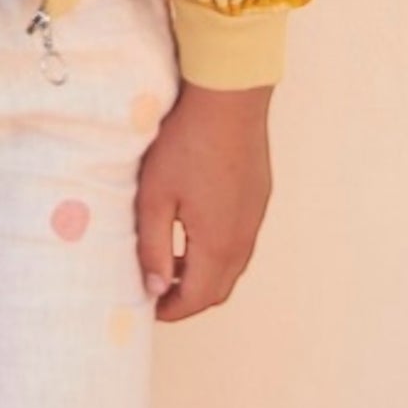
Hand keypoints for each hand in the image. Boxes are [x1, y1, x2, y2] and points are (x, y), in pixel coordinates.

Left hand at [135, 79, 273, 321]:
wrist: (227, 97)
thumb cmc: (185, 143)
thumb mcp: (155, 196)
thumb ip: (153, 247)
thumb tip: (155, 288)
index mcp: (218, 245)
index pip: (197, 298)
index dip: (171, 310)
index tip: (148, 307)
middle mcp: (244, 237)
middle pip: (219, 287)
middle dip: (189, 297)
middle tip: (158, 290)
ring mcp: (255, 215)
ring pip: (232, 263)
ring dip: (204, 272)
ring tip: (170, 260)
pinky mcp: (258, 194)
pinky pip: (240, 237)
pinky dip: (217, 248)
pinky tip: (192, 226)